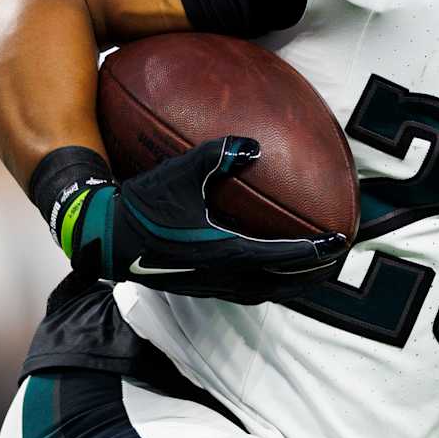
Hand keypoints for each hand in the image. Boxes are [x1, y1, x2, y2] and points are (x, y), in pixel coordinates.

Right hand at [60, 137, 347, 302]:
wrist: (100, 238)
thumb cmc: (140, 204)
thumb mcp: (179, 173)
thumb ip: (218, 155)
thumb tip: (254, 145)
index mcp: (223, 252)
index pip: (281, 256)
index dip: (312, 250)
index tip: (337, 241)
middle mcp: (220, 276)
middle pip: (279, 284)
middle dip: (310, 274)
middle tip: (333, 259)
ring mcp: (207, 286)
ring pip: (260, 292)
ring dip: (287, 283)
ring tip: (307, 270)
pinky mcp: (194, 286)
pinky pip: (241, 291)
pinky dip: (262, 281)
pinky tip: (261, 266)